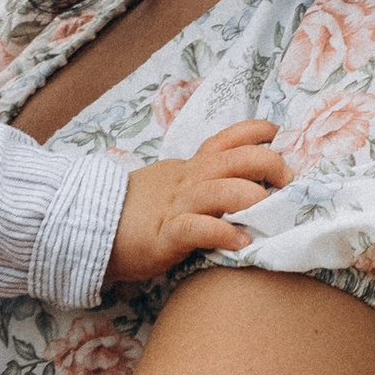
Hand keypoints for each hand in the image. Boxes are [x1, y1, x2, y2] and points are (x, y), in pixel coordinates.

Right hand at [104, 119, 289, 283]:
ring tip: (271, 212)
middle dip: (268, 164)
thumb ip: (200, 186)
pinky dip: (223, 233)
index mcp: (189, 167)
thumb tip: (242, 191)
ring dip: (252, 197)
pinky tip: (242, 243)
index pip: (225, 140)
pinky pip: (197, 228)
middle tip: (287, 181)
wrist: (87, 227)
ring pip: (221, 190)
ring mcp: (176, 206)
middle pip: (234, 159)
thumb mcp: (170, 188)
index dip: (254, 132)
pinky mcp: (164, 234)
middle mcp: (187, 180)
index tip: (277, 134)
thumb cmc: (133, 213)